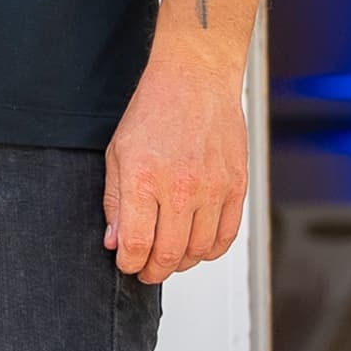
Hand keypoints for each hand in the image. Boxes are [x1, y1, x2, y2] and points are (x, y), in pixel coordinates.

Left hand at [103, 35, 248, 283]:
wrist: (195, 78)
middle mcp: (180, 188)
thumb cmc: (154, 109)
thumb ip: (115, 201)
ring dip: (181, 262)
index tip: (126, 264)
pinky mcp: (236, 186)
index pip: (136, 244)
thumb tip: (115, 241)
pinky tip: (197, 246)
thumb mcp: (117, 152)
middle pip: (168, 254)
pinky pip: (227, 236)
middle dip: (152, 271)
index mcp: (143, 179)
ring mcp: (212, 189)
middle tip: (145, 270)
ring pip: (199, 251)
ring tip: (169, 256)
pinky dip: (211, 250)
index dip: (129, 264)